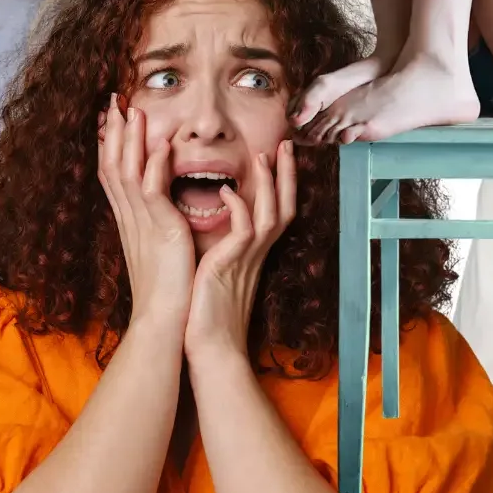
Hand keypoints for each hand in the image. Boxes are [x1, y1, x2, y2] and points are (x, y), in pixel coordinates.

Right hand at [96, 95, 195, 343]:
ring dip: (130, 140)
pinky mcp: (160, 232)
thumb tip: (161, 203)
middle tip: (114, 101)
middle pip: (112, 165)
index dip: (109, 144)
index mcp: (129, 221)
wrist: (165, 320)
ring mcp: (142, 224)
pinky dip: (155, 167)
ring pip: (128, 172)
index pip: (113, 173)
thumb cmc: (166, 290)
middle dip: (113, 132)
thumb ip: (157, 221)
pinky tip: (162, 145)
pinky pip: (153, 193)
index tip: (110, 117)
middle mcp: (129, 218)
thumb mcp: (158, 247)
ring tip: (134, 110)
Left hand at [183, 141, 296, 366]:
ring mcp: (247, 260)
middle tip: (286, 144)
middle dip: (286, 175)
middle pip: (284, 206)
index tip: (276, 156)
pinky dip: (239, 208)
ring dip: (270, 184)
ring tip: (264, 155)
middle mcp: (255, 254)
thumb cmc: (206, 313)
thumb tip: (210, 230)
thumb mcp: (215, 272)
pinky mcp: (230, 266)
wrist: (207, 349)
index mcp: (251, 254)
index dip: (279, 184)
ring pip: (271, 214)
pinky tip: (228, 191)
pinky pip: (245, 231)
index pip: (274, 211)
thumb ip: (219, 250)